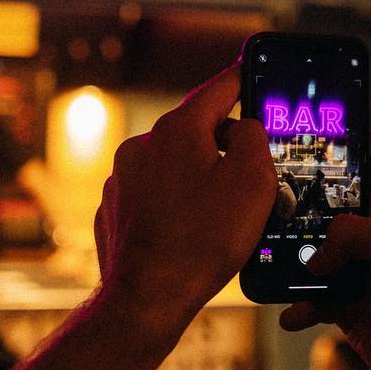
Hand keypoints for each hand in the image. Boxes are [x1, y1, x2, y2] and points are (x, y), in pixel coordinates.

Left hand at [94, 65, 277, 334]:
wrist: (147, 298)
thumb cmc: (202, 242)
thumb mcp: (254, 182)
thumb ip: (255, 139)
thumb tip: (245, 129)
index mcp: (178, 130)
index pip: (218, 89)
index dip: (242, 79)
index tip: (251, 71)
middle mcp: (142, 146)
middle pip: (196, 129)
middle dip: (225, 145)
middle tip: (254, 172)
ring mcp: (123, 178)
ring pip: (174, 164)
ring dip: (199, 177)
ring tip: (223, 213)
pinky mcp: (115, 209)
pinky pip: (155, 195)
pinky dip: (175, 204)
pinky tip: (192, 231)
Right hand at [280, 132, 370, 369]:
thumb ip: (354, 234)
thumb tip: (315, 256)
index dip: (345, 137)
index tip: (308, 126)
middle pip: (332, 203)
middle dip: (300, 199)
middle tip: (265, 193)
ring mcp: (363, 273)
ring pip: (315, 252)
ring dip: (290, 258)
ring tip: (266, 255)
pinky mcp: (351, 309)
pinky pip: (313, 299)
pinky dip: (298, 305)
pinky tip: (290, 313)